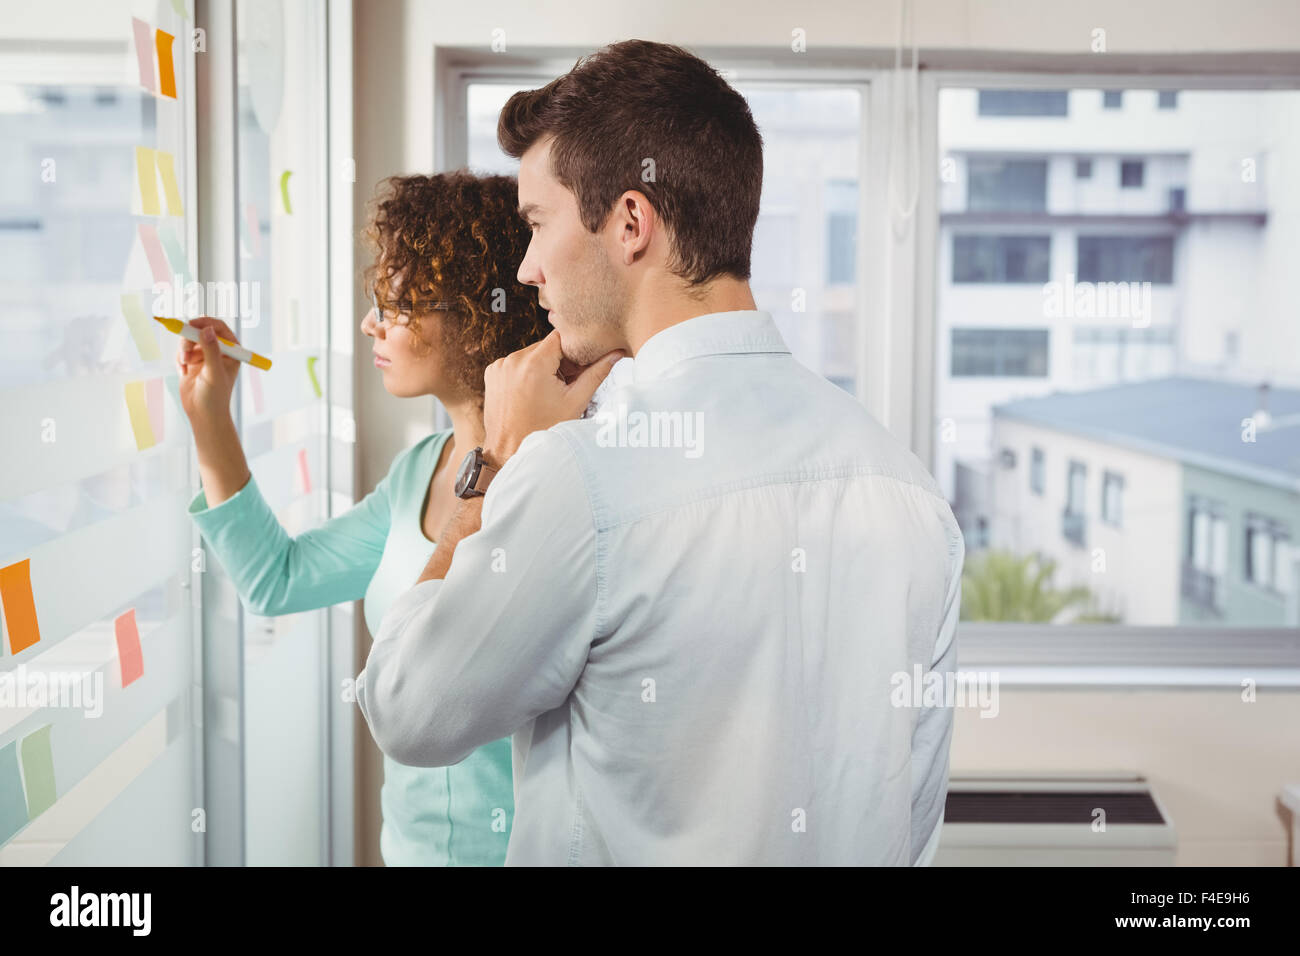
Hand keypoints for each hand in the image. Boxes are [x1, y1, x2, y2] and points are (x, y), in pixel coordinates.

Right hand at [177, 317, 241, 426]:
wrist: (202, 414)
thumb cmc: (215, 397)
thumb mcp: (213, 372)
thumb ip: (211, 350)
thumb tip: (207, 330)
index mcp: (231, 351)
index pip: (219, 327)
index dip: (205, 323)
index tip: (192, 325)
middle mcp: (219, 351)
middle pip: (200, 331)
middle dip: (190, 339)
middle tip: (185, 350)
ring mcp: (205, 356)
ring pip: (189, 340)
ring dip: (183, 350)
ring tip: (185, 364)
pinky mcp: (192, 362)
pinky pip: (181, 351)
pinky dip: (179, 359)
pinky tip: (183, 372)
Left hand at [482, 329, 622, 465]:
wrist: (509, 450)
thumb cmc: (543, 430)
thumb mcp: (575, 402)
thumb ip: (597, 373)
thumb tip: (616, 353)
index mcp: (533, 365)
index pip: (560, 337)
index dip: (573, 349)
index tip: (579, 367)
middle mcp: (513, 360)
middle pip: (545, 345)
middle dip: (559, 360)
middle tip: (567, 383)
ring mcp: (500, 366)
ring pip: (531, 353)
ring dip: (543, 365)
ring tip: (549, 390)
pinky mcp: (492, 372)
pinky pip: (516, 362)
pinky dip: (527, 371)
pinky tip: (533, 391)